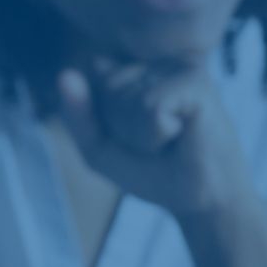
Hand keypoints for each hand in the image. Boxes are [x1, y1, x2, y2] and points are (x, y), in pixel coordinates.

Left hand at [57, 56, 266, 266]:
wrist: (201, 202)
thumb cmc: (153, 173)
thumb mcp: (99, 148)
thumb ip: (78, 114)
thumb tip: (65, 73)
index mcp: (137, 72)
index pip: (92, 83)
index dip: (104, 123)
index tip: (136, 139)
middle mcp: (158, 64)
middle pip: (107, 90)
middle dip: (123, 129)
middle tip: (157, 143)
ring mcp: (178, 68)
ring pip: (126, 99)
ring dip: (142, 135)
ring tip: (171, 140)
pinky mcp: (196, 81)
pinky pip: (150, 107)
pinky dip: (158, 133)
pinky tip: (183, 135)